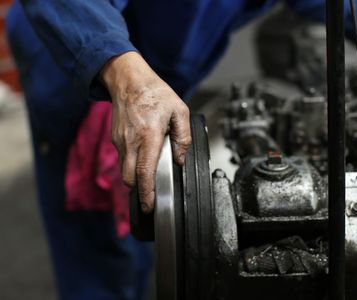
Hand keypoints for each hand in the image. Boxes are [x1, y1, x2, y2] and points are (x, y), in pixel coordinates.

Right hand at [101, 52, 190, 212]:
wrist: (129, 80)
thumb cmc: (155, 93)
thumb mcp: (179, 110)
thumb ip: (183, 137)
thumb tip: (180, 158)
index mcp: (149, 135)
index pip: (145, 172)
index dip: (147, 193)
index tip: (150, 206)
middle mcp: (131, 141)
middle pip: (130, 178)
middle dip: (140, 190)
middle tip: (151, 196)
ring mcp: (120, 141)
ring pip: (125, 170)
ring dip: (136, 177)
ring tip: (149, 176)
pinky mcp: (116, 138)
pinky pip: (124, 158)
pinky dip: (132, 164)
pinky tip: (143, 156)